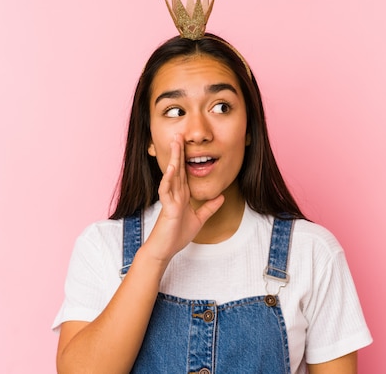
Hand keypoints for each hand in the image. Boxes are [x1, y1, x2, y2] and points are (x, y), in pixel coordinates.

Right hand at [143, 134, 223, 263]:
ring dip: (173, 159)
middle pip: (178, 169)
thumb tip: (222, 197)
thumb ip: (209, 208)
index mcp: (182, 195)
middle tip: (178, 135)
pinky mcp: (167, 208)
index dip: (186, 158)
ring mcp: (170, 200)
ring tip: (175, 144)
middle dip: (178, 152)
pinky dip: (169, 179)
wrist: (164, 250)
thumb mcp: (199, 219)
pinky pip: (167, 191)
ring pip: (172, 176)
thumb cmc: (176, 235)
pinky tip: (172, 168)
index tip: (187, 144)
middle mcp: (175, 194)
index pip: (184, 172)